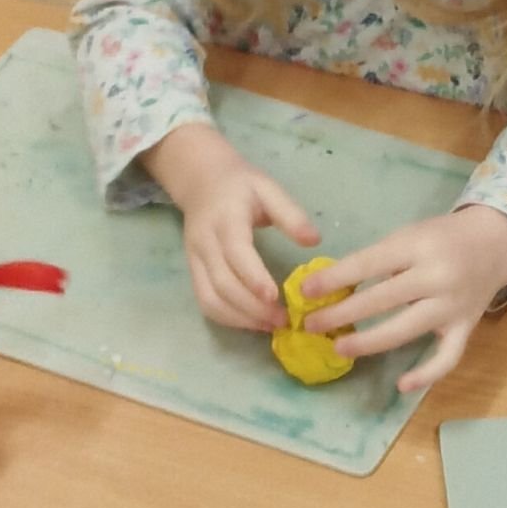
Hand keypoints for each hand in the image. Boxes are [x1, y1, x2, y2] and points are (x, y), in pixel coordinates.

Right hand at [145, 124, 317, 330]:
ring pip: (210, 299)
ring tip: (270, 326)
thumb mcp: (268, 189)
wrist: (201, 181)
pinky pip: (205, 302)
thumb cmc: (241, 186)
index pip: (235, 252)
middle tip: (283, 320)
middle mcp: (204, 242)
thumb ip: (291, 214)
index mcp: (225, 219)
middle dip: (252, 307)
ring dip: (240, 319)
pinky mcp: (192, 272)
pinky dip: (227, 318)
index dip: (253, 277)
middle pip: (222, 283)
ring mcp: (194, 260)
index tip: (275, 297)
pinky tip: (252, 322)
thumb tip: (314, 240)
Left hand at [300, 205, 506, 394]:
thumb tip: (335, 289)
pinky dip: (426, 374)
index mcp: (418, 246)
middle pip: (382, 299)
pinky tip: (402, 385)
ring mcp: (452, 306)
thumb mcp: (409, 235)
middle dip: (342, 313)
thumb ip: (379, 260)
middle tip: (311, 325)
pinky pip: (447, 358)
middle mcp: (437, 276)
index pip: (368, 264)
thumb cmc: (442, 237)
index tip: (305, 291)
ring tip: (340, 348)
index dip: (334, 279)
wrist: (496, 242)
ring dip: (369, 342)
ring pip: (406, 330)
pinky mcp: (465, 328)